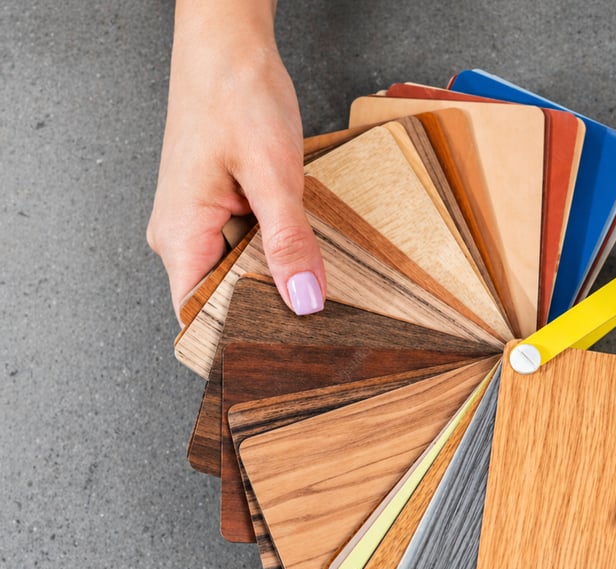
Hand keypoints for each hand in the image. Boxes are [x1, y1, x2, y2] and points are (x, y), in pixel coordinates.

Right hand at [146, 1, 324, 321]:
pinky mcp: (219, 211)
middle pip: (221, 302)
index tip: (277, 355)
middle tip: (313, 324)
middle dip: (265, 313)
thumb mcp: (273, 174)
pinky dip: (274, 254)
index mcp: (180, 237)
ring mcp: (199, 225)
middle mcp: (182, 237)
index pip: (196, 319)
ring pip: (237, 277)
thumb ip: (289, 241)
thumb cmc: (234, 93)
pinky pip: (246, 250)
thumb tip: (305, 300)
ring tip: (310, 285)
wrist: (228, 43)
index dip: (233, 342)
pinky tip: (300, 251)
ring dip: (273, 281)